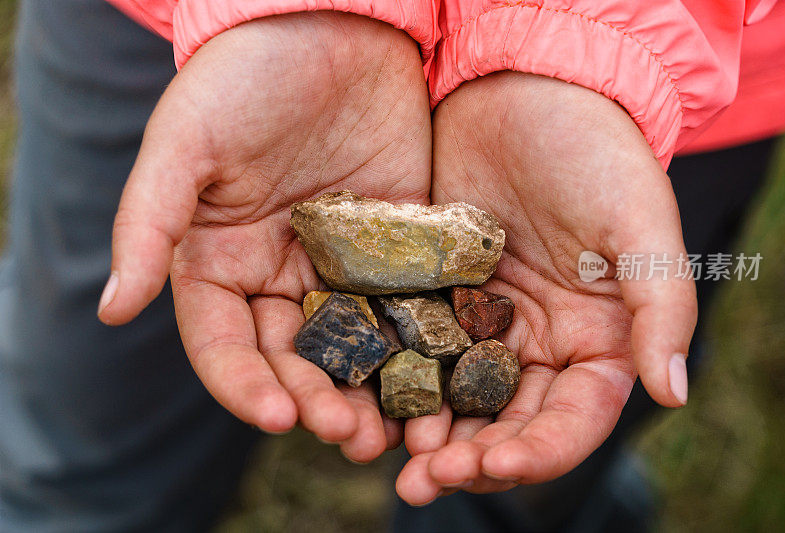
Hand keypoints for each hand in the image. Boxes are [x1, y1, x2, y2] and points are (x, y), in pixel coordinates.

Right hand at [97, 12, 430, 461]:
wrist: (337, 24)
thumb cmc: (247, 75)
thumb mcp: (188, 142)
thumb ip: (149, 222)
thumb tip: (111, 309)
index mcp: (221, 260)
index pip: (224, 341)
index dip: (243, 384)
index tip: (276, 416)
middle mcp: (280, 273)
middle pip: (292, 357)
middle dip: (316, 401)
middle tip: (350, 436)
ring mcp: (342, 265)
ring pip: (352, 347)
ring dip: (369, 393)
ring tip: (391, 432)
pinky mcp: (399, 249)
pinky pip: (406, 307)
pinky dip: (417, 347)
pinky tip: (436, 378)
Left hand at [396, 72, 696, 503]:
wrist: (526, 91)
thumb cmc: (597, 152)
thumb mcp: (639, 226)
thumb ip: (661, 308)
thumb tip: (673, 394)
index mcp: (594, 340)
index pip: (571, 418)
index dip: (538, 452)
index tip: (495, 465)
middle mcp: (536, 341)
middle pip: (505, 422)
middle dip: (469, 459)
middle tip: (423, 481)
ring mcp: (480, 320)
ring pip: (452, 397)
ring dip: (424, 434)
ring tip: (391, 459)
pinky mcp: (432, 292)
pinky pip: (411, 347)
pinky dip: (393, 379)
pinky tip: (365, 399)